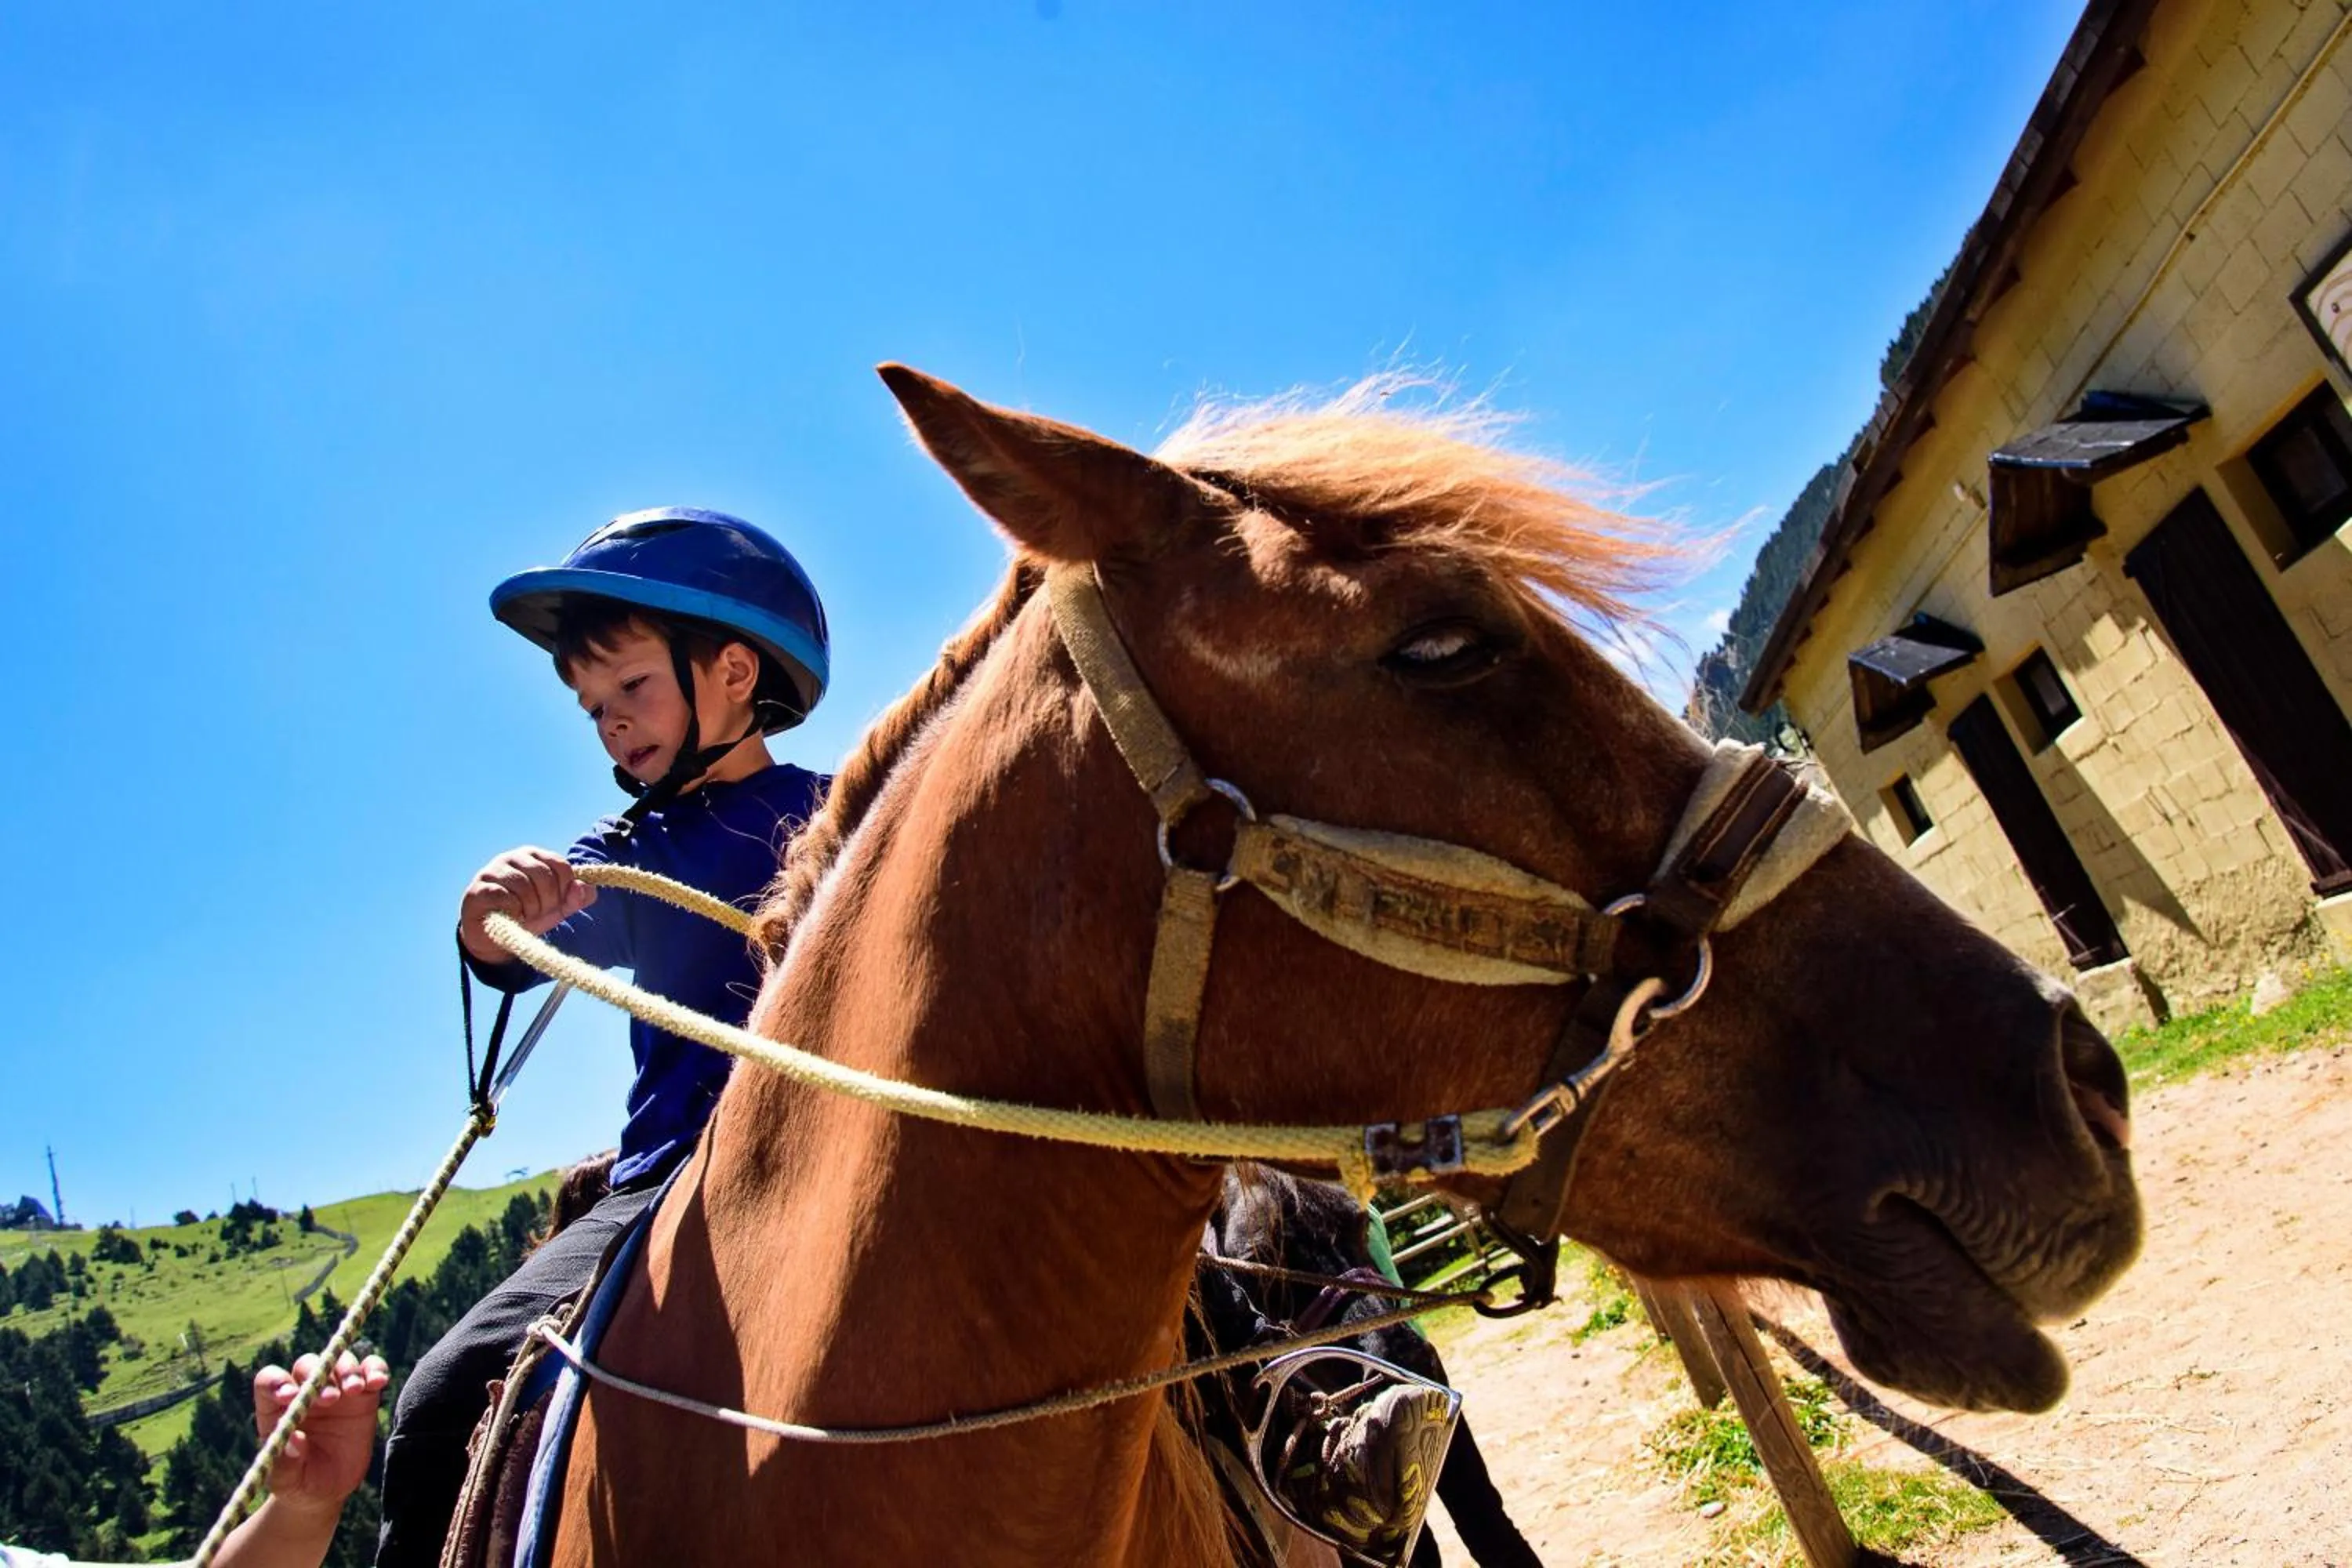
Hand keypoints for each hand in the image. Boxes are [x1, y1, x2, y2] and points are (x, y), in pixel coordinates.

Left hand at [252, 1352, 389, 1516]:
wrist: (329, 1489)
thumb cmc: (299, 1483)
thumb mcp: (287, 1482)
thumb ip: (285, 1465)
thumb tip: (293, 1439)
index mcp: (276, 1408)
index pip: (269, 1381)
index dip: (277, 1383)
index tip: (290, 1397)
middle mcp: (304, 1391)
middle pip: (308, 1365)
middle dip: (318, 1376)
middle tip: (330, 1400)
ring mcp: (336, 1389)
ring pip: (339, 1362)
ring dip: (347, 1370)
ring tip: (354, 1390)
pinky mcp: (363, 1393)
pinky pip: (370, 1368)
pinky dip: (375, 1368)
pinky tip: (378, 1381)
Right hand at [460, 845, 594, 963]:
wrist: (493, 939)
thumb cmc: (527, 916)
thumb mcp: (557, 908)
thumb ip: (575, 898)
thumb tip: (587, 889)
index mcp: (532, 856)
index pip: (560, 866)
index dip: (564, 890)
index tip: (556, 903)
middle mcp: (511, 858)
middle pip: (544, 875)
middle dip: (547, 902)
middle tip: (538, 913)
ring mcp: (492, 872)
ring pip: (524, 886)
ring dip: (530, 909)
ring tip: (523, 916)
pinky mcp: (478, 890)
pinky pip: (505, 898)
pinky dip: (513, 912)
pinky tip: (510, 917)